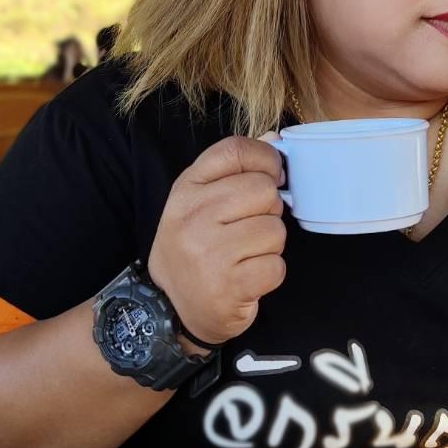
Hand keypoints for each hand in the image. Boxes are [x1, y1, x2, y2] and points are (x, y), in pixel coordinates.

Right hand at [148, 136, 287, 344]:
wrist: (170, 307)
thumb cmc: (195, 248)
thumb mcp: (201, 202)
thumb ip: (235, 169)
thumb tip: (274, 139)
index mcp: (186, 189)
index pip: (234, 150)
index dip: (266, 159)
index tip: (273, 175)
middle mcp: (192, 217)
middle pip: (264, 190)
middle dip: (269, 210)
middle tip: (250, 227)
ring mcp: (208, 253)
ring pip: (275, 230)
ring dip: (270, 245)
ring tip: (245, 254)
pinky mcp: (228, 286)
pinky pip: (276, 266)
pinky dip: (269, 273)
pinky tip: (247, 277)